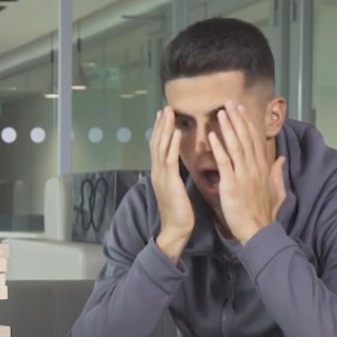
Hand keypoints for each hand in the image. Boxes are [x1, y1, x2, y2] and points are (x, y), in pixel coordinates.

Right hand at [150, 107, 194, 261]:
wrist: (175, 229)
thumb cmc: (180, 213)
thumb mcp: (176, 190)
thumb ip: (175, 176)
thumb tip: (178, 166)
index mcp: (160, 173)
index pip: (159, 147)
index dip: (161, 131)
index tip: (164, 116)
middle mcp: (157, 172)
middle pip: (156, 143)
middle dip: (160, 125)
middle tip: (165, 108)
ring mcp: (161, 176)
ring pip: (161, 147)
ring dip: (165, 129)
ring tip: (168, 113)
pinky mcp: (169, 182)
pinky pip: (170, 159)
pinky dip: (173, 144)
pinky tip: (177, 133)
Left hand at [208, 100, 285, 242]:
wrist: (258, 231)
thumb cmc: (264, 214)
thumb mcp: (276, 191)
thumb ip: (277, 173)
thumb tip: (280, 159)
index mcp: (263, 168)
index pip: (255, 140)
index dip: (248, 123)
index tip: (242, 110)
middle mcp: (254, 168)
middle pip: (246, 138)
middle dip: (238, 119)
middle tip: (229, 102)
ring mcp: (244, 175)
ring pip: (236, 145)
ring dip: (228, 127)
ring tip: (221, 112)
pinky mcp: (232, 184)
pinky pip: (225, 162)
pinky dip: (219, 147)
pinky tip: (213, 135)